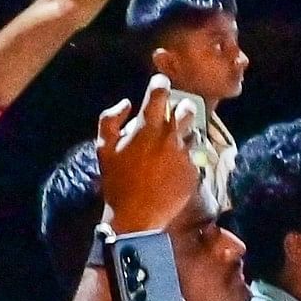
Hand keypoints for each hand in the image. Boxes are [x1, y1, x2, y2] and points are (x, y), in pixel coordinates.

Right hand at [96, 82, 201, 238]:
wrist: (136, 216)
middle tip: (172, 116)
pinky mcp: (194, 170)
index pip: (159, 93)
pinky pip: (196, 154)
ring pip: (195, 131)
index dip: (160, 84)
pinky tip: (176, 164)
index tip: (160, 84)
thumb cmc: (117, 181)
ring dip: (186, 132)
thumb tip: (127, 103)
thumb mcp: (104, 148)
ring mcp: (184, 154)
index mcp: (147, 128)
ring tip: (175, 141)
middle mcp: (170, 137)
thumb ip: (111, 119)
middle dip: (181, 107)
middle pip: (187, 108)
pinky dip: (188, 155)